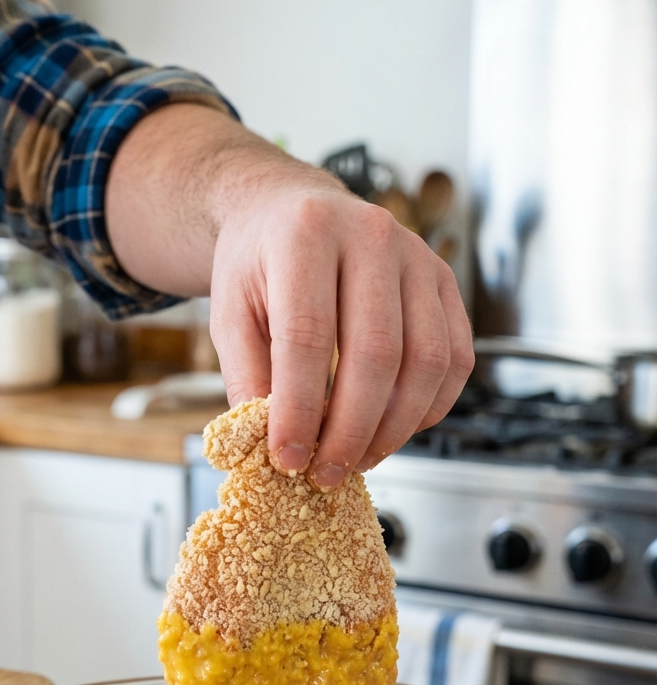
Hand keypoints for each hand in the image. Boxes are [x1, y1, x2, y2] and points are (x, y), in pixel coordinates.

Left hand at [105, 105, 473, 486]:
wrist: (291, 212)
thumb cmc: (259, 264)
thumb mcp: (230, 312)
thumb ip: (247, 376)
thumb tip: (268, 446)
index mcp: (307, 234)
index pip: (309, 335)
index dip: (299, 408)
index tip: (287, 458)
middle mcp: (371, 236)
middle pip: (376, 352)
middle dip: (351, 429)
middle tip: (325, 472)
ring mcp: (418, 257)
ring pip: (426, 360)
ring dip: (394, 426)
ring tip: (357, 459)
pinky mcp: (446, 281)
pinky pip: (455, 358)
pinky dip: (429, 407)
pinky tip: (394, 429)